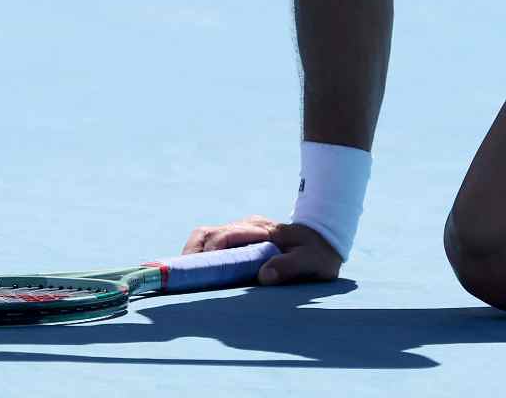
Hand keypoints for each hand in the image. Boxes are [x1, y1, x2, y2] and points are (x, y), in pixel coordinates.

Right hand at [182, 214, 342, 283]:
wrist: (326, 239)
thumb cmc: (319, 253)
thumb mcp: (313, 261)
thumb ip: (291, 266)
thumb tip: (264, 275)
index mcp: (262, 230)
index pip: (226, 236)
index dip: (208, 252)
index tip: (194, 270)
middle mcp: (247, 226)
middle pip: (208, 234)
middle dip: (191, 254)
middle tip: (180, 279)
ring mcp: (241, 231)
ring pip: (205, 236)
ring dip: (191, 254)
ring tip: (182, 277)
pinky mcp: (238, 239)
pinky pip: (210, 242)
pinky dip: (197, 255)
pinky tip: (193, 273)